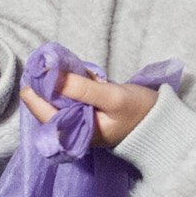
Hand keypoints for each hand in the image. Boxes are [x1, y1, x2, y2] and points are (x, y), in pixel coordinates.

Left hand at [21, 72, 159, 149]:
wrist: (161, 122)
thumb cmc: (139, 111)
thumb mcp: (112, 97)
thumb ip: (82, 88)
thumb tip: (51, 76)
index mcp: (77, 134)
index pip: (44, 113)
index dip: (34, 92)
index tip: (34, 69)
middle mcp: (75, 131)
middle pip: (47, 107)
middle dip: (44, 85)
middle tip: (45, 62)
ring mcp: (80, 123)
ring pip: (57, 101)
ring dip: (55, 83)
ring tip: (56, 64)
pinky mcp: (87, 114)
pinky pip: (70, 98)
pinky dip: (69, 85)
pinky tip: (73, 72)